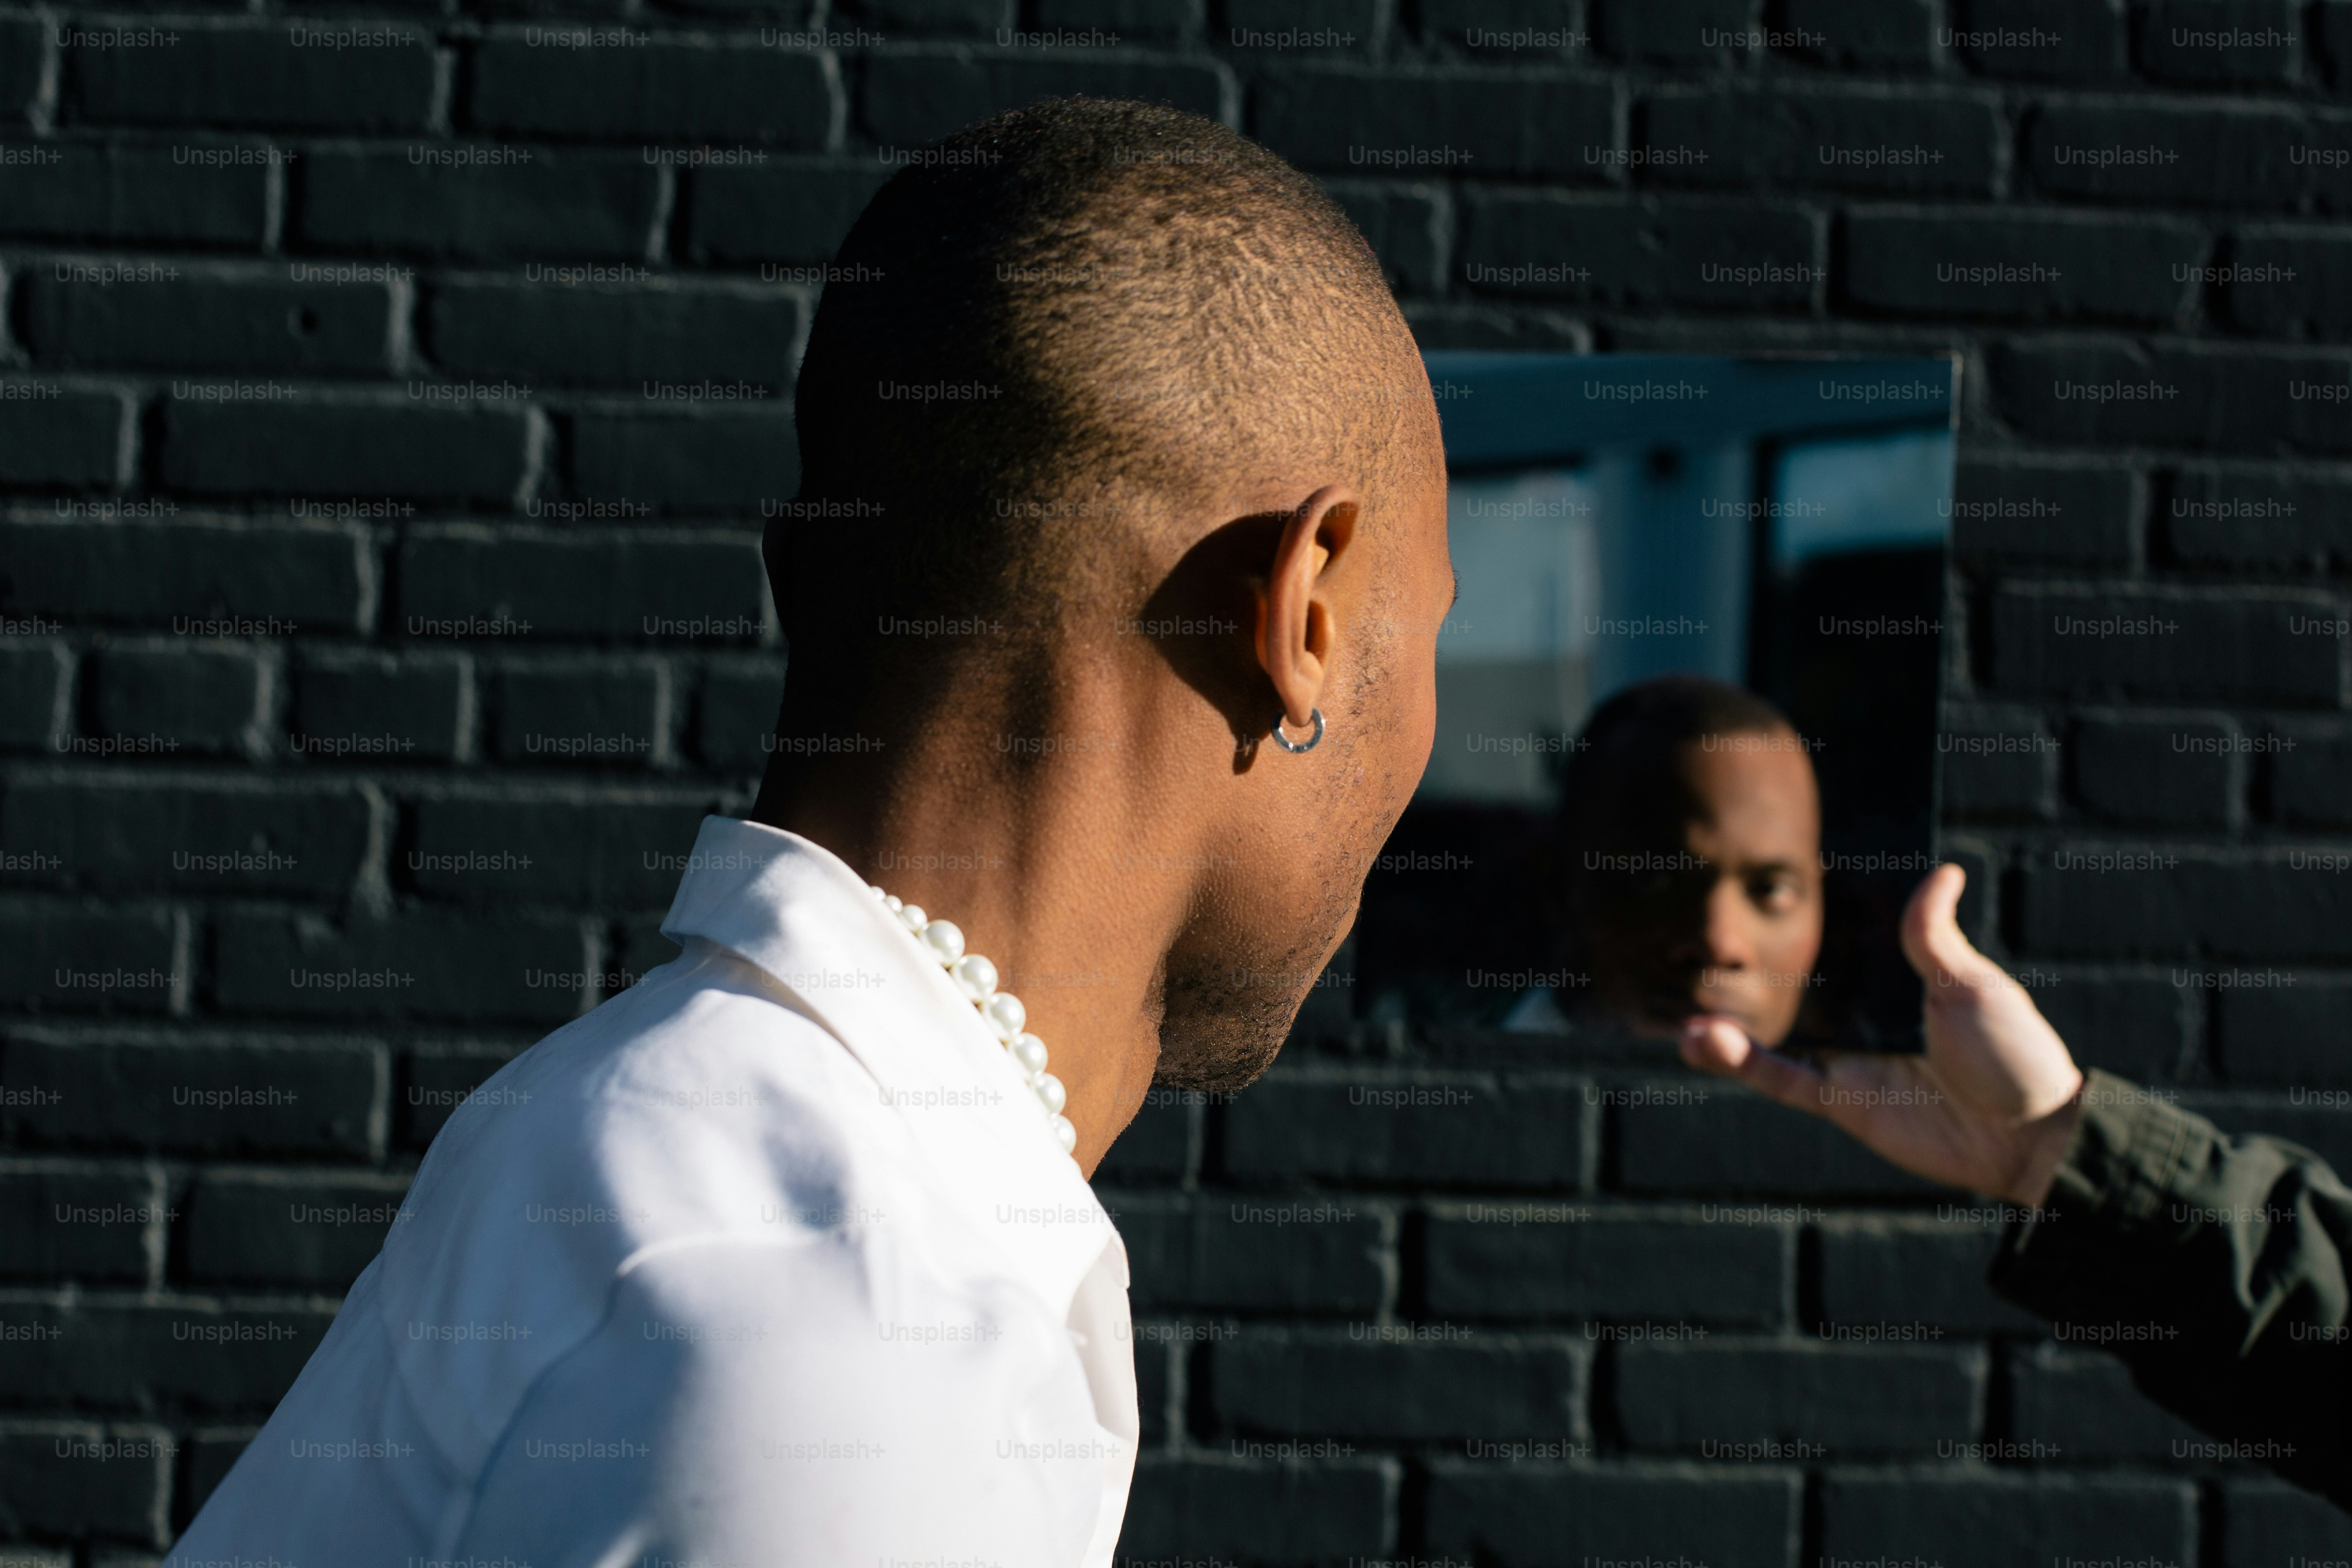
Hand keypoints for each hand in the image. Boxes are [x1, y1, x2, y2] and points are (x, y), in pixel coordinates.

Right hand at [1678, 863, 2085, 1207]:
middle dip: (1749, 966)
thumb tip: (1942, 871)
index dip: (1803, 917)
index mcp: (1897, 982)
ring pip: (1774, 1033)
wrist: (2030, 1139)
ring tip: (1684, 997)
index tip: (1760, 882)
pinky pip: (1780, 1077)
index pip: (1839, 942)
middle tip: (1697, 933)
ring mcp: (1847, 1058)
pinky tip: (1701, 1040)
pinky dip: (1740, 1062)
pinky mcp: (1839, 1099)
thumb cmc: (2016, 1055)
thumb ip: (1934, 937)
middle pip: (1795, 986)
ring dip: (1728, 1018)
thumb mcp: (1974, 986)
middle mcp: (1864, 1017)